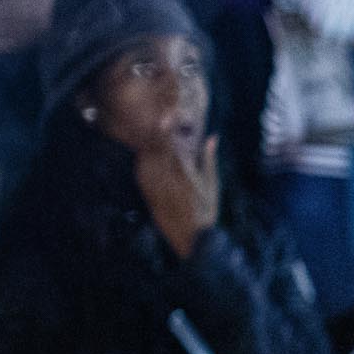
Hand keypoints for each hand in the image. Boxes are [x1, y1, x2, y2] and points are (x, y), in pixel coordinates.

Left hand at [137, 134, 220, 259]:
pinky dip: (145, 159)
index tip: (168, 114)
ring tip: (156, 136)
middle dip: (156, 134)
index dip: (166, 128)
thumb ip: (209, 161)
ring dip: (149, 145)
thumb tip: (212, 138)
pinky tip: (151, 155)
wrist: (190, 239)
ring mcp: (151, 187)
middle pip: (151, 149)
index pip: (168, 145)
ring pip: (143, 158)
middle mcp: (161, 180)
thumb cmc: (206, 212)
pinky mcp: (147, 193)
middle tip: (162, 122)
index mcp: (179, 175)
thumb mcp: (212, 186)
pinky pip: (141, 170)